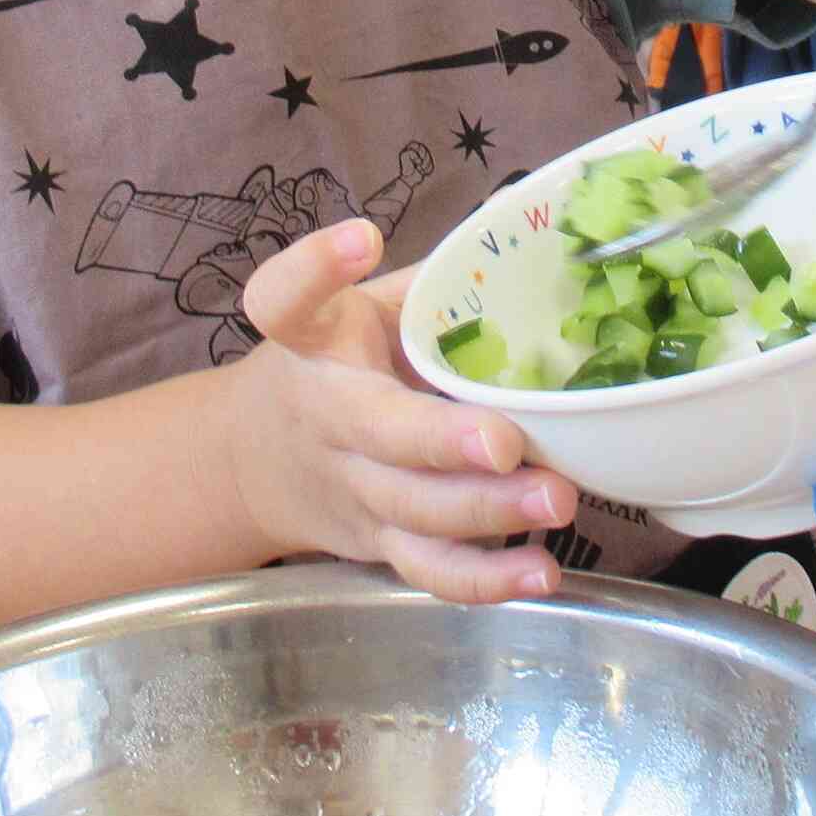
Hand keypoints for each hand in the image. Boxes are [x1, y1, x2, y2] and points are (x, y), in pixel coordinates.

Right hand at [226, 220, 575, 603]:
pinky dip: (485, 579)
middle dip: (441, 441)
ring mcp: (352, 488)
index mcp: (316, 340)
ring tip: (557, 499)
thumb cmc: (340, 363)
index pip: (288, 301)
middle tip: (506, 441)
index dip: (315, 269)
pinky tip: (542, 571)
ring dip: (487, 511)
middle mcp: (325, 415)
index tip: (361, 238)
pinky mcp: (378, 542)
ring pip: (413, 509)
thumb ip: (433, 286)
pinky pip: (428, 568)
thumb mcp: (365, 309)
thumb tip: (537, 235)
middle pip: (376, 432)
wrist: (259, 458)